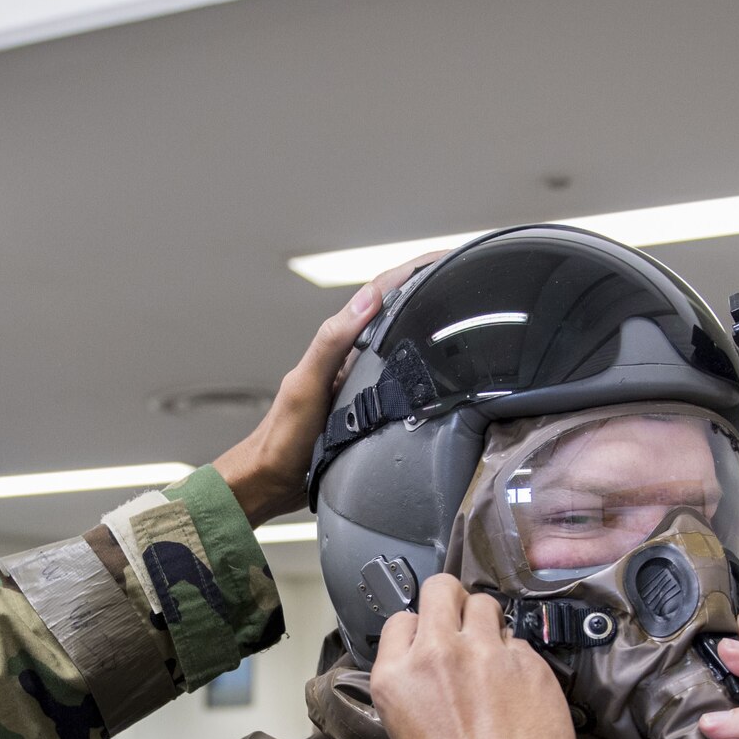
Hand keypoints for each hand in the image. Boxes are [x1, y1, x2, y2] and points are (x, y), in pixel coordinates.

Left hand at [214, 253, 441, 525]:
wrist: (270, 482)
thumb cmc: (282, 438)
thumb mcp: (307, 384)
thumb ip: (333, 341)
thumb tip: (369, 299)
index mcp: (339, 345)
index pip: (382, 294)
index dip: (414, 271)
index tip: (448, 257)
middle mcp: (353, 360)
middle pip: (399, 314)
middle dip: (432, 291)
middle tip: (468, 277)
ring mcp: (362, 384)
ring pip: (403, 345)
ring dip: (430, 325)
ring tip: (466, 313)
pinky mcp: (369, 412)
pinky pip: (403, 380)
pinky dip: (424, 368)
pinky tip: (444, 375)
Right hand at [369, 575, 577, 738]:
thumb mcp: (406, 735)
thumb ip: (416, 687)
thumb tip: (435, 670)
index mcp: (395, 677)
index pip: (401, 620)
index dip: (419, 630)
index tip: (430, 642)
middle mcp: (436, 654)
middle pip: (442, 588)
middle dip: (452, 601)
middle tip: (463, 624)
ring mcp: (486, 654)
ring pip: (487, 604)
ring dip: (489, 625)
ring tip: (496, 659)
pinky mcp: (531, 664)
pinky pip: (523, 643)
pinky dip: (522, 661)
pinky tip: (523, 694)